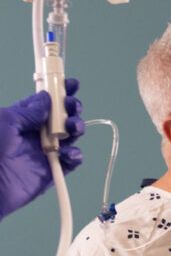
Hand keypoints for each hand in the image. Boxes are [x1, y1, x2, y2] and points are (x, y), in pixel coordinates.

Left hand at [0, 79, 83, 219]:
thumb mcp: (4, 122)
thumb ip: (28, 111)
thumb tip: (47, 99)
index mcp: (22, 120)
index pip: (45, 102)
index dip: (59, 92)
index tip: (71, 84)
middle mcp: (35, 134)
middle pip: (62, 117)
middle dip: (72, 109)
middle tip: (72, 107)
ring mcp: (45, 152)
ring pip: (71, 136)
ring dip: (77, 128)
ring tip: (73, 128)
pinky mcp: (52, 171)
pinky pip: (72, 161)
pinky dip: (75, 155)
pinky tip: (68, 153)